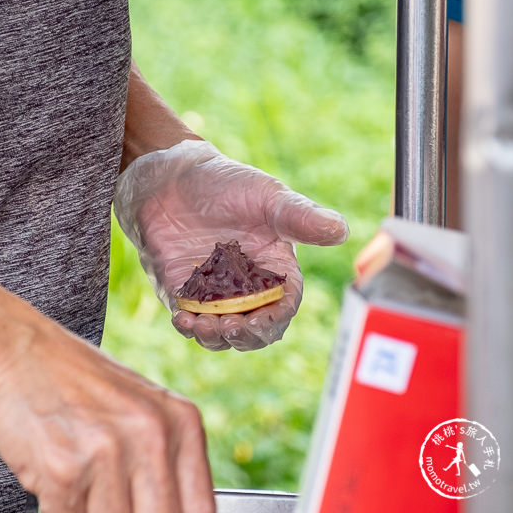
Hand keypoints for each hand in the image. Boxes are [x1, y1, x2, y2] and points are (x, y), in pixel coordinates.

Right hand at [0, 326, 214, 512]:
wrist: (10, 351)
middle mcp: (152, 436)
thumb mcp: (137, 408)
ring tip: (81, 487)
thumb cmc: (71, 380)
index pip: (200, 512)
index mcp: (181, 421)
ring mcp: (108, 454)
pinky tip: (57, 483)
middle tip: (111, 504)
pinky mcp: (64, 472)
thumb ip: (163, 461)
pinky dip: (62, 512)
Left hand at [113, 139, 348, 350]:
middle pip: (254, 328)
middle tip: (231, 326)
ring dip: (214, 336)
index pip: (283, 306)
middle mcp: (246, 287)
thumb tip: (341, 230)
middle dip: (245, 335)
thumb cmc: (226, 182)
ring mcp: (213, 292)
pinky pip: (188, 318)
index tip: (260, 321)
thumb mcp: (266, 196)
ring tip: (202, 324)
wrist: (172, 176)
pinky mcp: (182, 290)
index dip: (274, 319)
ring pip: (220, 331)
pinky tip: (183, 319)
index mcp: (275, 269)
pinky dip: (187, 325)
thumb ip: (301, 216)